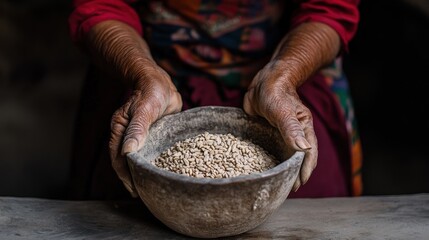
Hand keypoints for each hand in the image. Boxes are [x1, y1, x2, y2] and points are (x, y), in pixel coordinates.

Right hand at [109, 64, 181, 196]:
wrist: (160, 82)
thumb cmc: (151, 92)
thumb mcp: (145, 110)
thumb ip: (137, 129)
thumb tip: (128, 152)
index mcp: (119, 130)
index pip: (118, 158)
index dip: (125, 175)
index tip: (134, 190)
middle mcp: (127, 135)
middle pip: (126, 161)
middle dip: (133, 178)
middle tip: (143, 194)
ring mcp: (139, 135)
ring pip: (138, 158)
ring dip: (142, 172)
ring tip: (150, 188)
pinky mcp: (151, 134)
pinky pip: (150, 151)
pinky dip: (152, 162)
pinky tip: (160, 171)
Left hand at [243, 60, 317, 191]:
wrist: (263, 81)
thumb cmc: (276, 92)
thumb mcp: (283, 111)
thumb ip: (291, 129)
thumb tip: (304, 150)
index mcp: (304, 130)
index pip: (308, 155)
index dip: (304, 170)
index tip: (298, 185)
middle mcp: (294, 134)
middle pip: (296, 159)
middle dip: (293, 174)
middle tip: (284, 190)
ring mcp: (281, 135)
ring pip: (283, 156)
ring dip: (281, 169)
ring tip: (274, 184)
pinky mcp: (268, 133)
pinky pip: (270, 150)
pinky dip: (268, 160)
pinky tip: (262, 169)